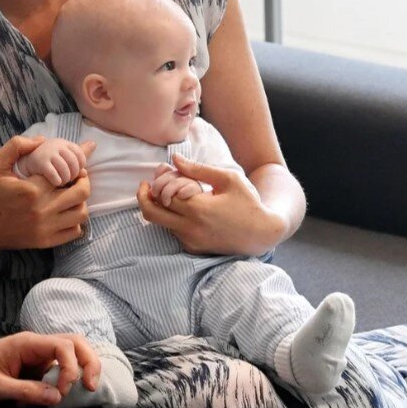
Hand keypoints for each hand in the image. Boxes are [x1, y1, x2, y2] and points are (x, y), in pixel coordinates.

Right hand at [0, 136, 92, 254]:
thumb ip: (16, 146)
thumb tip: (42, 140)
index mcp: (32, 189)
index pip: (67, 172)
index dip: (76, 164)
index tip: (77, 162)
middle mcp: (43, 210)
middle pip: (81, 193)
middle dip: (83, 180)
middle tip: (77, 176)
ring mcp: (46, 228)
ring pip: (81, 213)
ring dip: (81, 201)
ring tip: (72, 194)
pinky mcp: (46, 241)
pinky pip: (75, 231)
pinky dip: (76, 221)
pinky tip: (66, 212)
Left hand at [0, 331, 99, 405]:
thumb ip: (26, 391)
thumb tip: (57, 397)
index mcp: (27, 343)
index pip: (63, 346)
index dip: (71, 367)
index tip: (63, 392)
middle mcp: (36, 346)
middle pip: (74, 343)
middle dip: (88, 362)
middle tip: (91, 387)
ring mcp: (37, 356)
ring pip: (70, 354)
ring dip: (81, 369)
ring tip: (85, 389)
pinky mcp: (35, 367)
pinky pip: (59, 369)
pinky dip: (65, 382)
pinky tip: (58, 397)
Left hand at [137, 154, 283, 255]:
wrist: (262, 233)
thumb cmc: (248, 202)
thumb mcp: (228, 179)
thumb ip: (198, 169)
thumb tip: (174, 159)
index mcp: (199, 209)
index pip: (164, 194)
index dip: (159, 182)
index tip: (160, 172)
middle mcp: (191, 228)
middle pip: (152, 213)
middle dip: (144, 197)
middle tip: (145, 186)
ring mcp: (191, 241)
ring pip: (161, 223)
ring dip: (160, 207)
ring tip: (170, 193)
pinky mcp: (193, 249)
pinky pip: (173, 232)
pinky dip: (171, 219)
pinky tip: (182, 208)